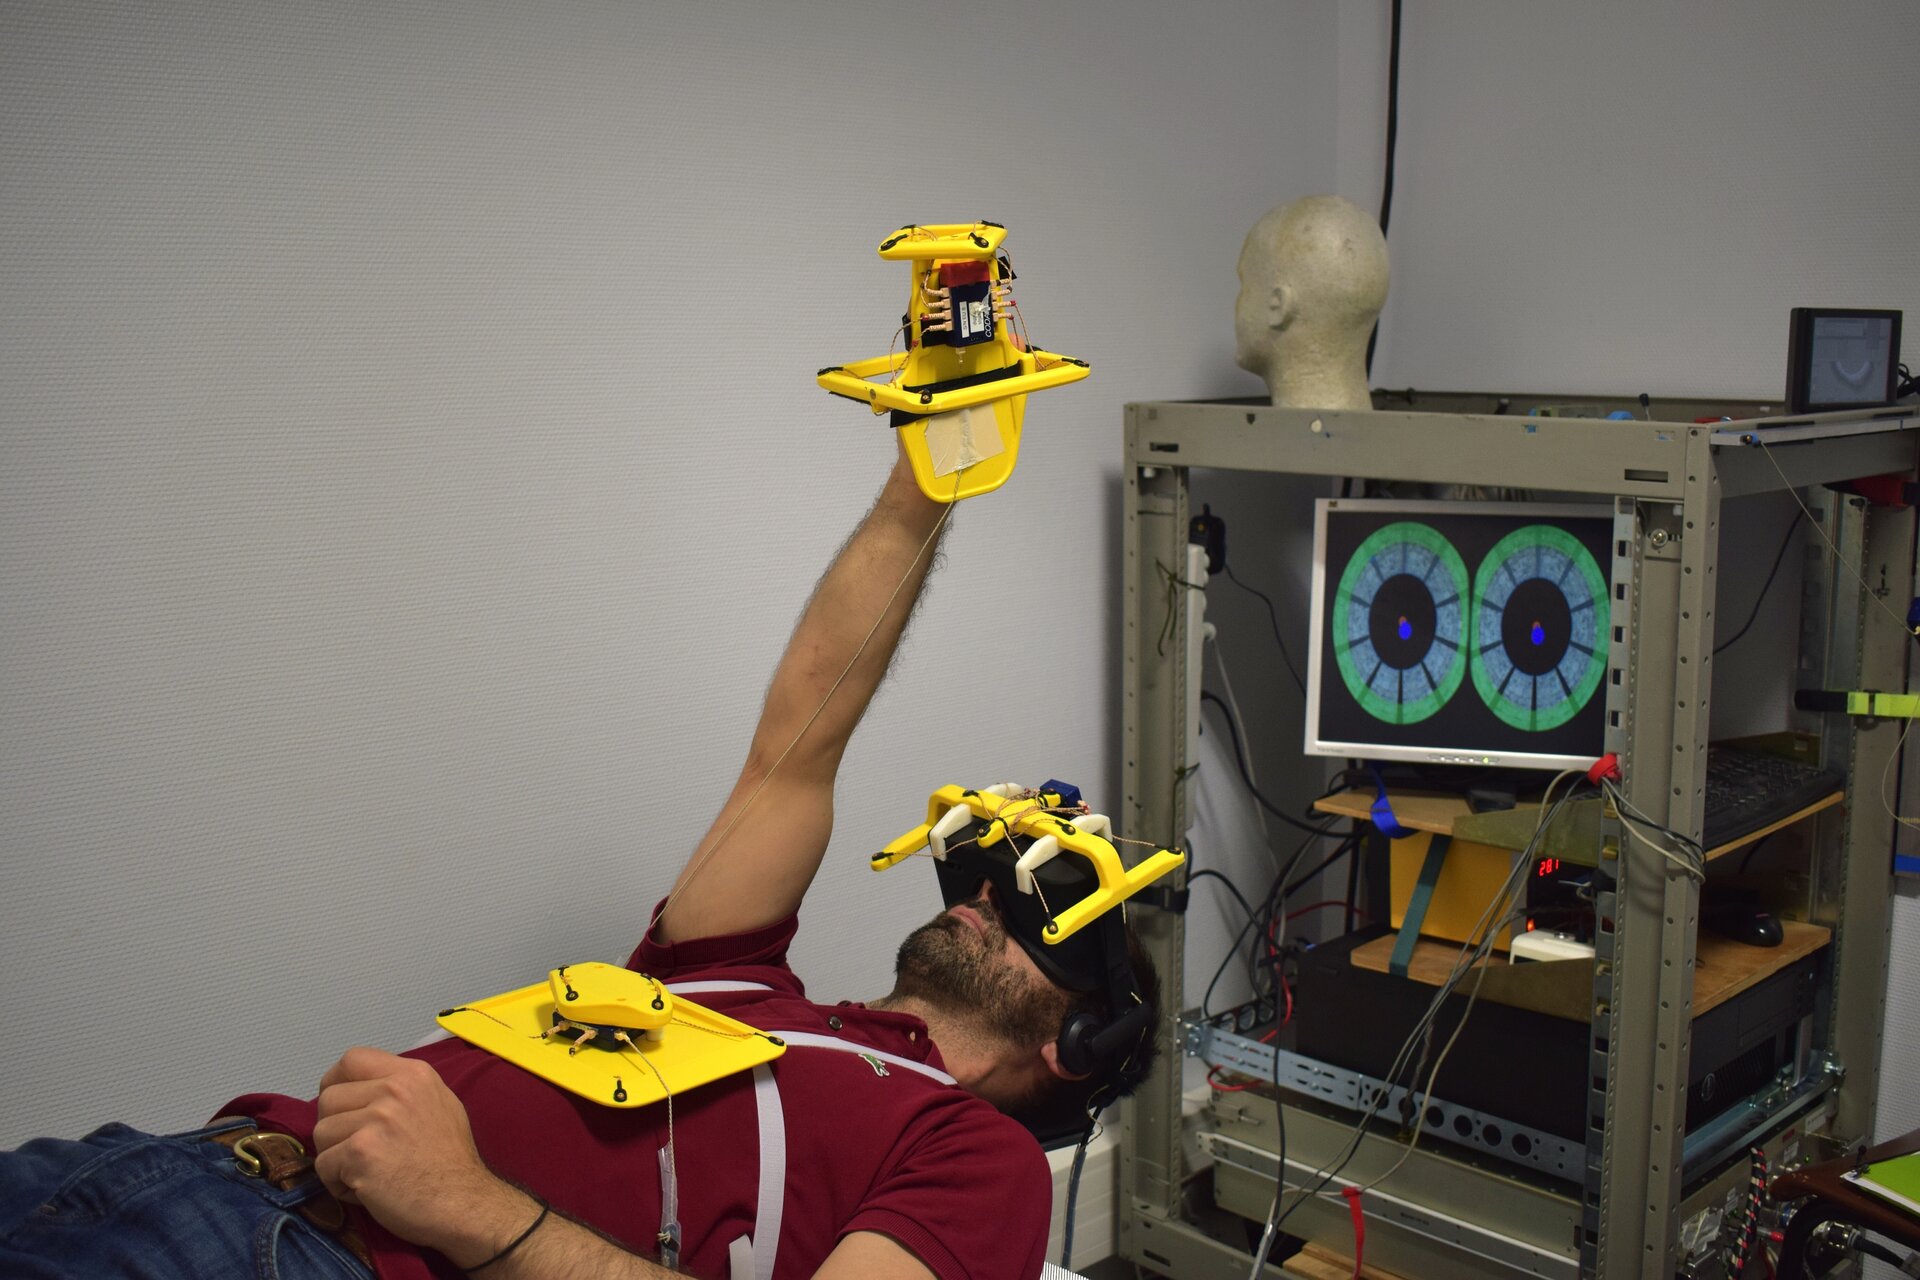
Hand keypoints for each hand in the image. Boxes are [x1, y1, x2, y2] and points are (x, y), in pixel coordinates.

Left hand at [312, 1046, 532, 1267]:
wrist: (464, 1202)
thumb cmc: (451, 1162)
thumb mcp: (438, 1105)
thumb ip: (402, 1091)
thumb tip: (363, 1091)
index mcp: (413, 1074)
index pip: (352, 1060)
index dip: (336, 1083)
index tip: (341, 1107)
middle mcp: (395, 1089)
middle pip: (328, 1098)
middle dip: (334, 1128)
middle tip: (359, 1151)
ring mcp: (377, 1119)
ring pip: (321, 1132)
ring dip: (335, 1158)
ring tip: (366, 1172)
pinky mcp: (361, 1153)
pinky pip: (322, 1165)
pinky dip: (337, 1184)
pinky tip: (365, 1189)